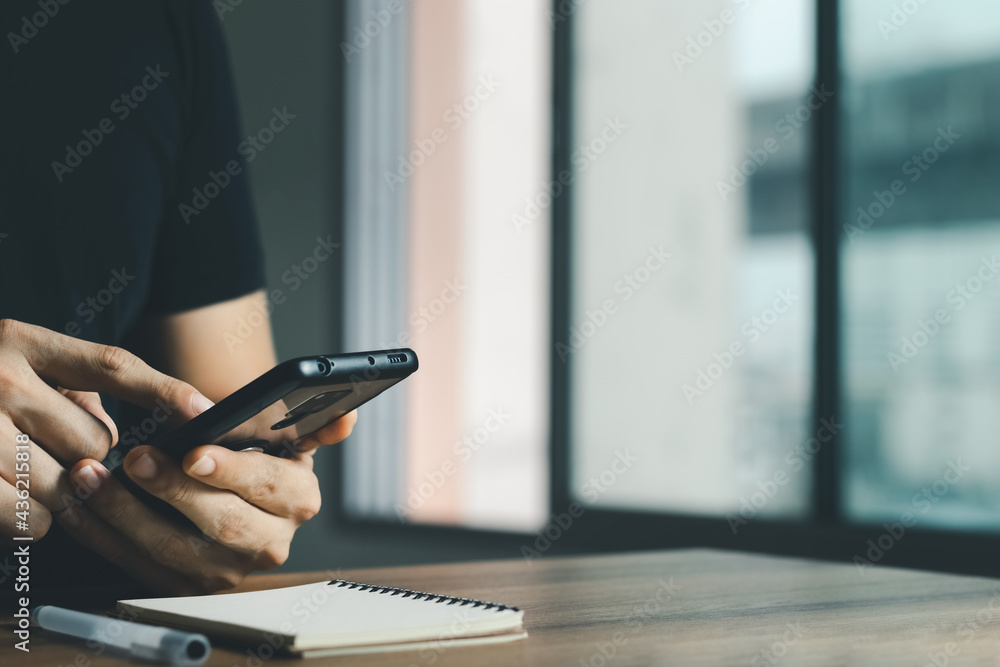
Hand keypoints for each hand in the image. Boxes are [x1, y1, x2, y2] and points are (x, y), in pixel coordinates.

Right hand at [0, 319, 211, 540]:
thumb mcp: (17, 360)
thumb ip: (72, 388)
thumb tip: (116, 432)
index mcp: (22, 342)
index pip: (111, 365)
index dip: (164, 388)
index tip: (206, 408)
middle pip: (94, 442)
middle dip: (93, 459)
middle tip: (64, 454)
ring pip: (62, 484)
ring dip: (62, 493)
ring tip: (33, 474)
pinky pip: (24, 516)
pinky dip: (30, 519)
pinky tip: (17, 500)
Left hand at [60, 411, 356, 594]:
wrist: (232, 490)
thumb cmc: (254, 453)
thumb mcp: (285, 436)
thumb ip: (314, 424)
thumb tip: (347, 418)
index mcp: (298, 499)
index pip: (269, 486)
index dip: (231, 471)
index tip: (194, 453)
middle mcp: (270, 542)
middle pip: (221, 523)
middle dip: (172, 491)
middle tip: (135, 459)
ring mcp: (228, 570)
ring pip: (172, 549)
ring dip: (124, 513)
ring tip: (91, 477)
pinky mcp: (188, 586)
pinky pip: (138, 566)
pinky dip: (104, 535)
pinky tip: (80, 506)